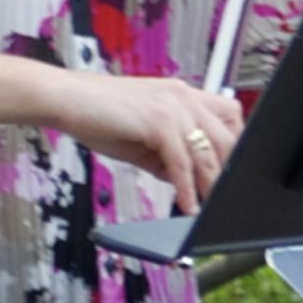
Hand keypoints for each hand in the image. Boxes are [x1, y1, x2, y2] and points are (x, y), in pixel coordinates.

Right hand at [51, 72, 242, 213]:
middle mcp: (182, 96)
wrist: (66, 98)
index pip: (228, 115)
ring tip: (210, 208)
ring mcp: (171, 107)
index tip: (232, 173)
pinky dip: (187, 188)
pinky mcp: (157, 121)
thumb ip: (165, 154)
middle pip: (228, 135)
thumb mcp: (140, 136)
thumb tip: (183, 179)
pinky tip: (186, 204)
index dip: (235, 145)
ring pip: (208, 152)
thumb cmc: (96, 112)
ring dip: (211, 185)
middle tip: (225, 197)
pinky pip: (182, 162)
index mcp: (180, 94)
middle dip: (230, 169)